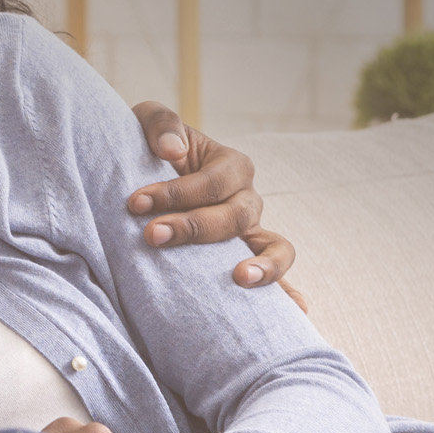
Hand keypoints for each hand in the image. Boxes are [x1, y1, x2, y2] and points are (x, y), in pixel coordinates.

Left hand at [126, 102, 303, 303]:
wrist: (146, 175)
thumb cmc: (151, 149)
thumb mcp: (148, 121)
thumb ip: (161, 124)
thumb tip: (173, 151)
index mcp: (231, 165)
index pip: (211, 182)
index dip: (175, 192)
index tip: (135, 203)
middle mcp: (247, 199)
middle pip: (234, 216)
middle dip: (193, 227)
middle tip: (151, 235)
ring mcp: (251, 232)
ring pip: (271, 246)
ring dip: (261, 264)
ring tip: (240, 278)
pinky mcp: (245, 258)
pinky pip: (275, 276)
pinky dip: (288, 292)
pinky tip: (298, 311)